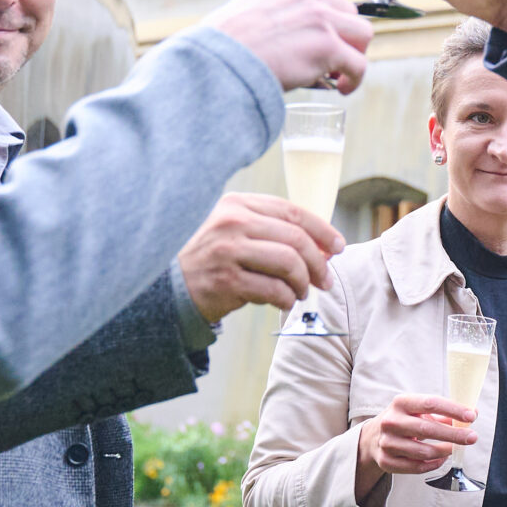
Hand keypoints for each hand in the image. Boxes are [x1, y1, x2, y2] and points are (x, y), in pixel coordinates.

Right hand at [175, 193, 341, 320]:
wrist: (168, 287)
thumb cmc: (211, 258)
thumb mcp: (234, 229)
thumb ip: (272, 229)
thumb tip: (325, 245)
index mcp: (237, 203)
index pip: (292, 211)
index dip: (322, 230)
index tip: (338, 247)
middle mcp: (232, 222)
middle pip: (296, 238)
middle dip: (319, 262)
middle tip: (325, 279)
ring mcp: (228, 251)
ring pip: (288, 264)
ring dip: (303, 283)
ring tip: (302, 293)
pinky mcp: (226, 281)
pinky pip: (273, 290)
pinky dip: (286, 299)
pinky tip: (284, 302)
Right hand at [203, 0, 374, 92]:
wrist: (219, 60)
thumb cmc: (224, 42)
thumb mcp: (250, 4)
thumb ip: (278, 8)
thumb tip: (295, 33)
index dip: (332, 14)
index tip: (325, 32)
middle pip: (349, 11)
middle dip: (343, 35)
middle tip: (331, 58)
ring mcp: (321, 17)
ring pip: (362, 34)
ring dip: (354, 54)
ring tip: (340, 73)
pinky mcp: (327, 46)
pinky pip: (359, 64)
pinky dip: (355, 79)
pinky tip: (342, 88)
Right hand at [356, 391, 477, 476]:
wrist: (374, 437)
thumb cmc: (405, 420)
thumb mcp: (419, 411)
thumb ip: (444, 413)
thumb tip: (472, 414)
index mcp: (401, 403)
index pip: (430, 403)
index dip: (453, 409)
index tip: (471, 415)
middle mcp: (391, 422)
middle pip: (427, 429)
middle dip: (454, 434)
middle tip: (472, 437)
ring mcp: (387, 443)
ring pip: (423, 451)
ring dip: (445, 451)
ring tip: (455, 449)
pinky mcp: (386, 461)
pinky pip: (416, 467)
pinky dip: (433, 464)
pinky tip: (441, 459)